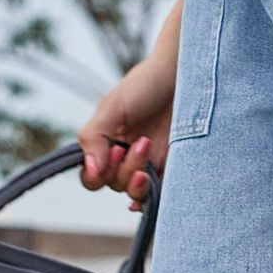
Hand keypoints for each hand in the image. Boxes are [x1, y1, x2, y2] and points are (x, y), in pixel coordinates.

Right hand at [77, 57, 174, 210]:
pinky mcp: (171, 168)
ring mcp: (149, 164)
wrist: (181, 75)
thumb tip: (91, 170)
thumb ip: (94, 138)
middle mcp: (125, 158)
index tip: (115, 151)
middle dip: (125, 169)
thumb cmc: (145, 85)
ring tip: (148, 146)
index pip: (92, 177)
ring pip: (135, 191)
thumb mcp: (112, 107)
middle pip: (114, 185)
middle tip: (141, 142)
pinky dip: (153, 197)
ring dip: (138, 178)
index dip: (98, 174)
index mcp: (106, 144)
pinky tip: (152, 188)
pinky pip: (160, 193)